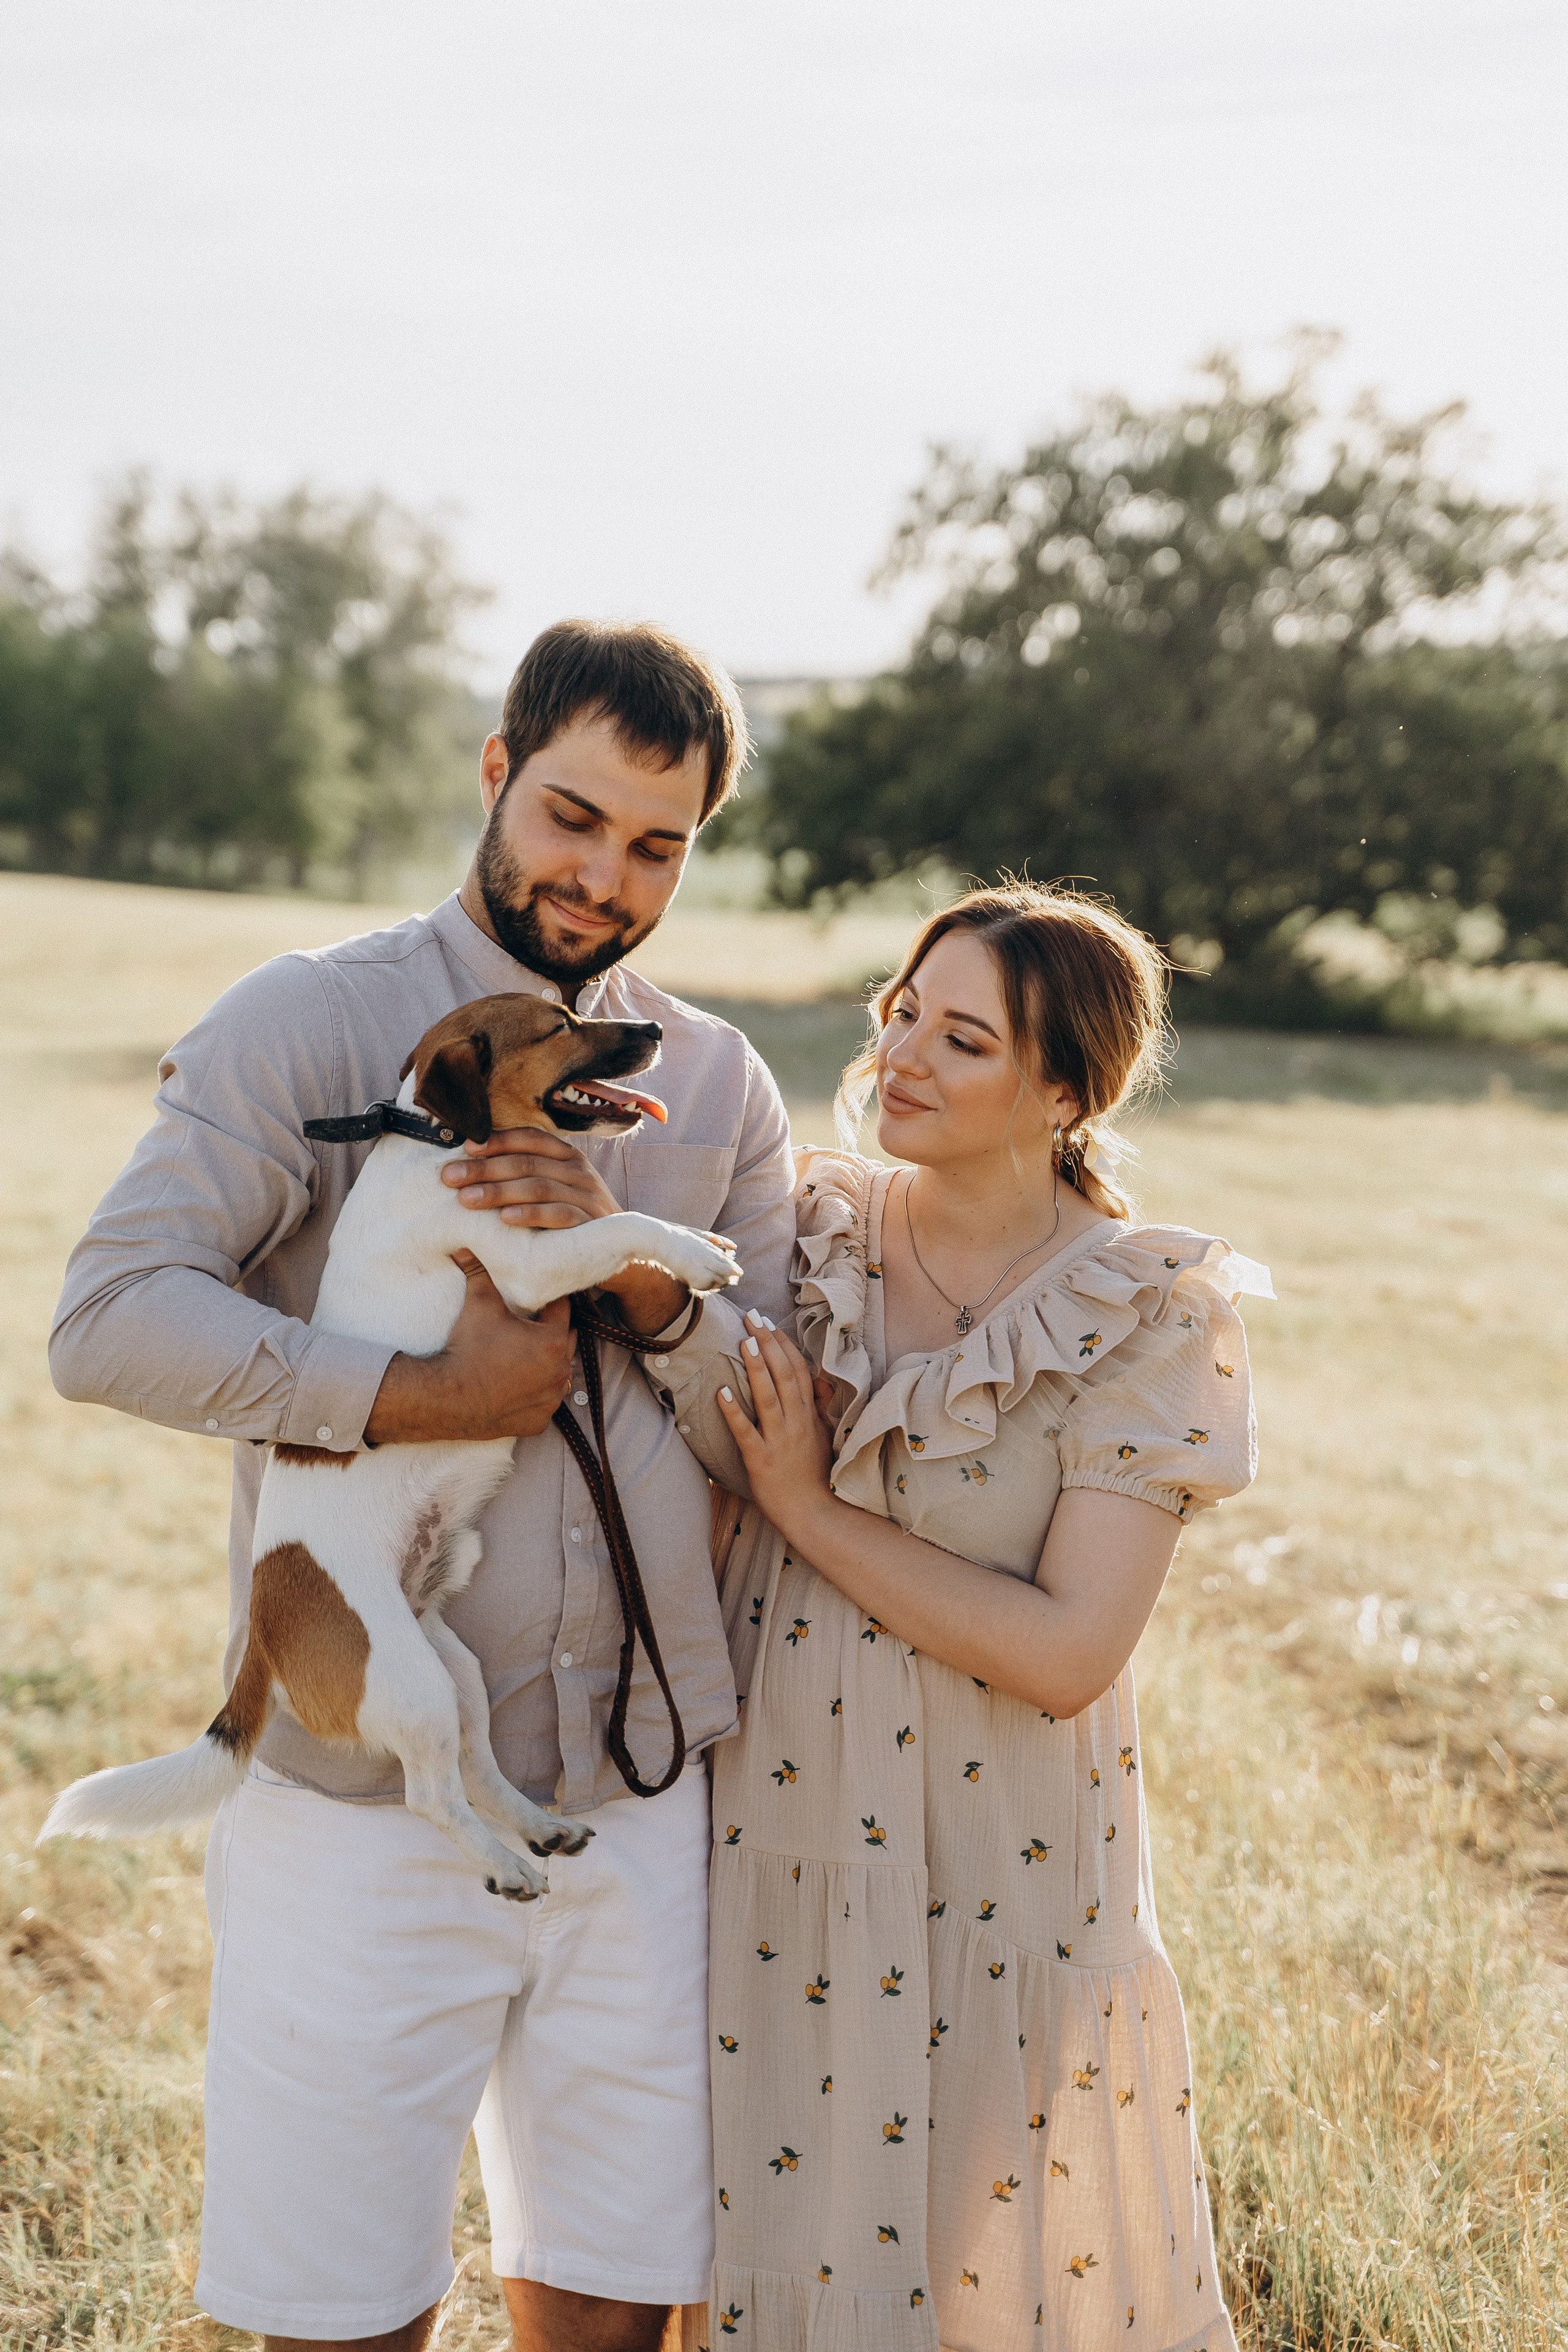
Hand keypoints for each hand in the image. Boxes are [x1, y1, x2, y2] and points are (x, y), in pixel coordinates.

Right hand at [364, 1256, 573, 1443]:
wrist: (446, 1398)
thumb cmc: (466, 1348)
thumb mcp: (478, 1305)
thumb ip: (479, 1272)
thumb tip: (466, 1244)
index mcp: (552, 1340)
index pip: (562, 1309)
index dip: (549, 1300)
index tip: (538, 1296)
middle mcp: (560, 1371)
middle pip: (564, 1340)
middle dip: (551, 1330)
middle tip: (530, 1322)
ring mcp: (551, 1399)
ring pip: (559, 1373)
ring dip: (548, 1363)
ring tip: (525, 1353)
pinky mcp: (539, 1422)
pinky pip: (546, 1402)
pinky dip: (537, 1393)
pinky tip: (520, 1383)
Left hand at [442, 1125, 618, 1227]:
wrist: (620, 1250)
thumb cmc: (574, 1217)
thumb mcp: (555, 1188)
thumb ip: (526, 1174)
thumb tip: (473, 1164)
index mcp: (567, 1156)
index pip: (530, 1138)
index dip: (497, 1140)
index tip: (465, 1147)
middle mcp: (578, 1171)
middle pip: (526, 1162)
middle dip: (484, 1168)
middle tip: (449, 1177)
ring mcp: (587, 1195)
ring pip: (538, 1186)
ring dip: (499, 1191)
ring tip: (466, 1199)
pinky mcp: (592, 1222)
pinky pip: (559, 1214)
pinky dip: (531, 1215)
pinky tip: (505, 1219)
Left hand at [714, 1314, 836, 1546]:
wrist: (813, 1513)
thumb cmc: (814, 1475)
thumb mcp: (821, 1435)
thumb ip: (816, 1407)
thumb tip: (814, 1382)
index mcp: (808, 1415)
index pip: (798, 1370)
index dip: (784, 1344)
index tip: (769, 1323)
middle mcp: (795, 1422)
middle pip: (783, 1375)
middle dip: (767, 1343)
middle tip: (751, 1318)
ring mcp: (779, 1440)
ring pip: (768, 1396)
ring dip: (756, 1367)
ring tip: (744, 1341)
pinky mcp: (760, 1459)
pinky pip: (746, 1431)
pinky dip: (734, 1410)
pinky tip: (721, 1391)